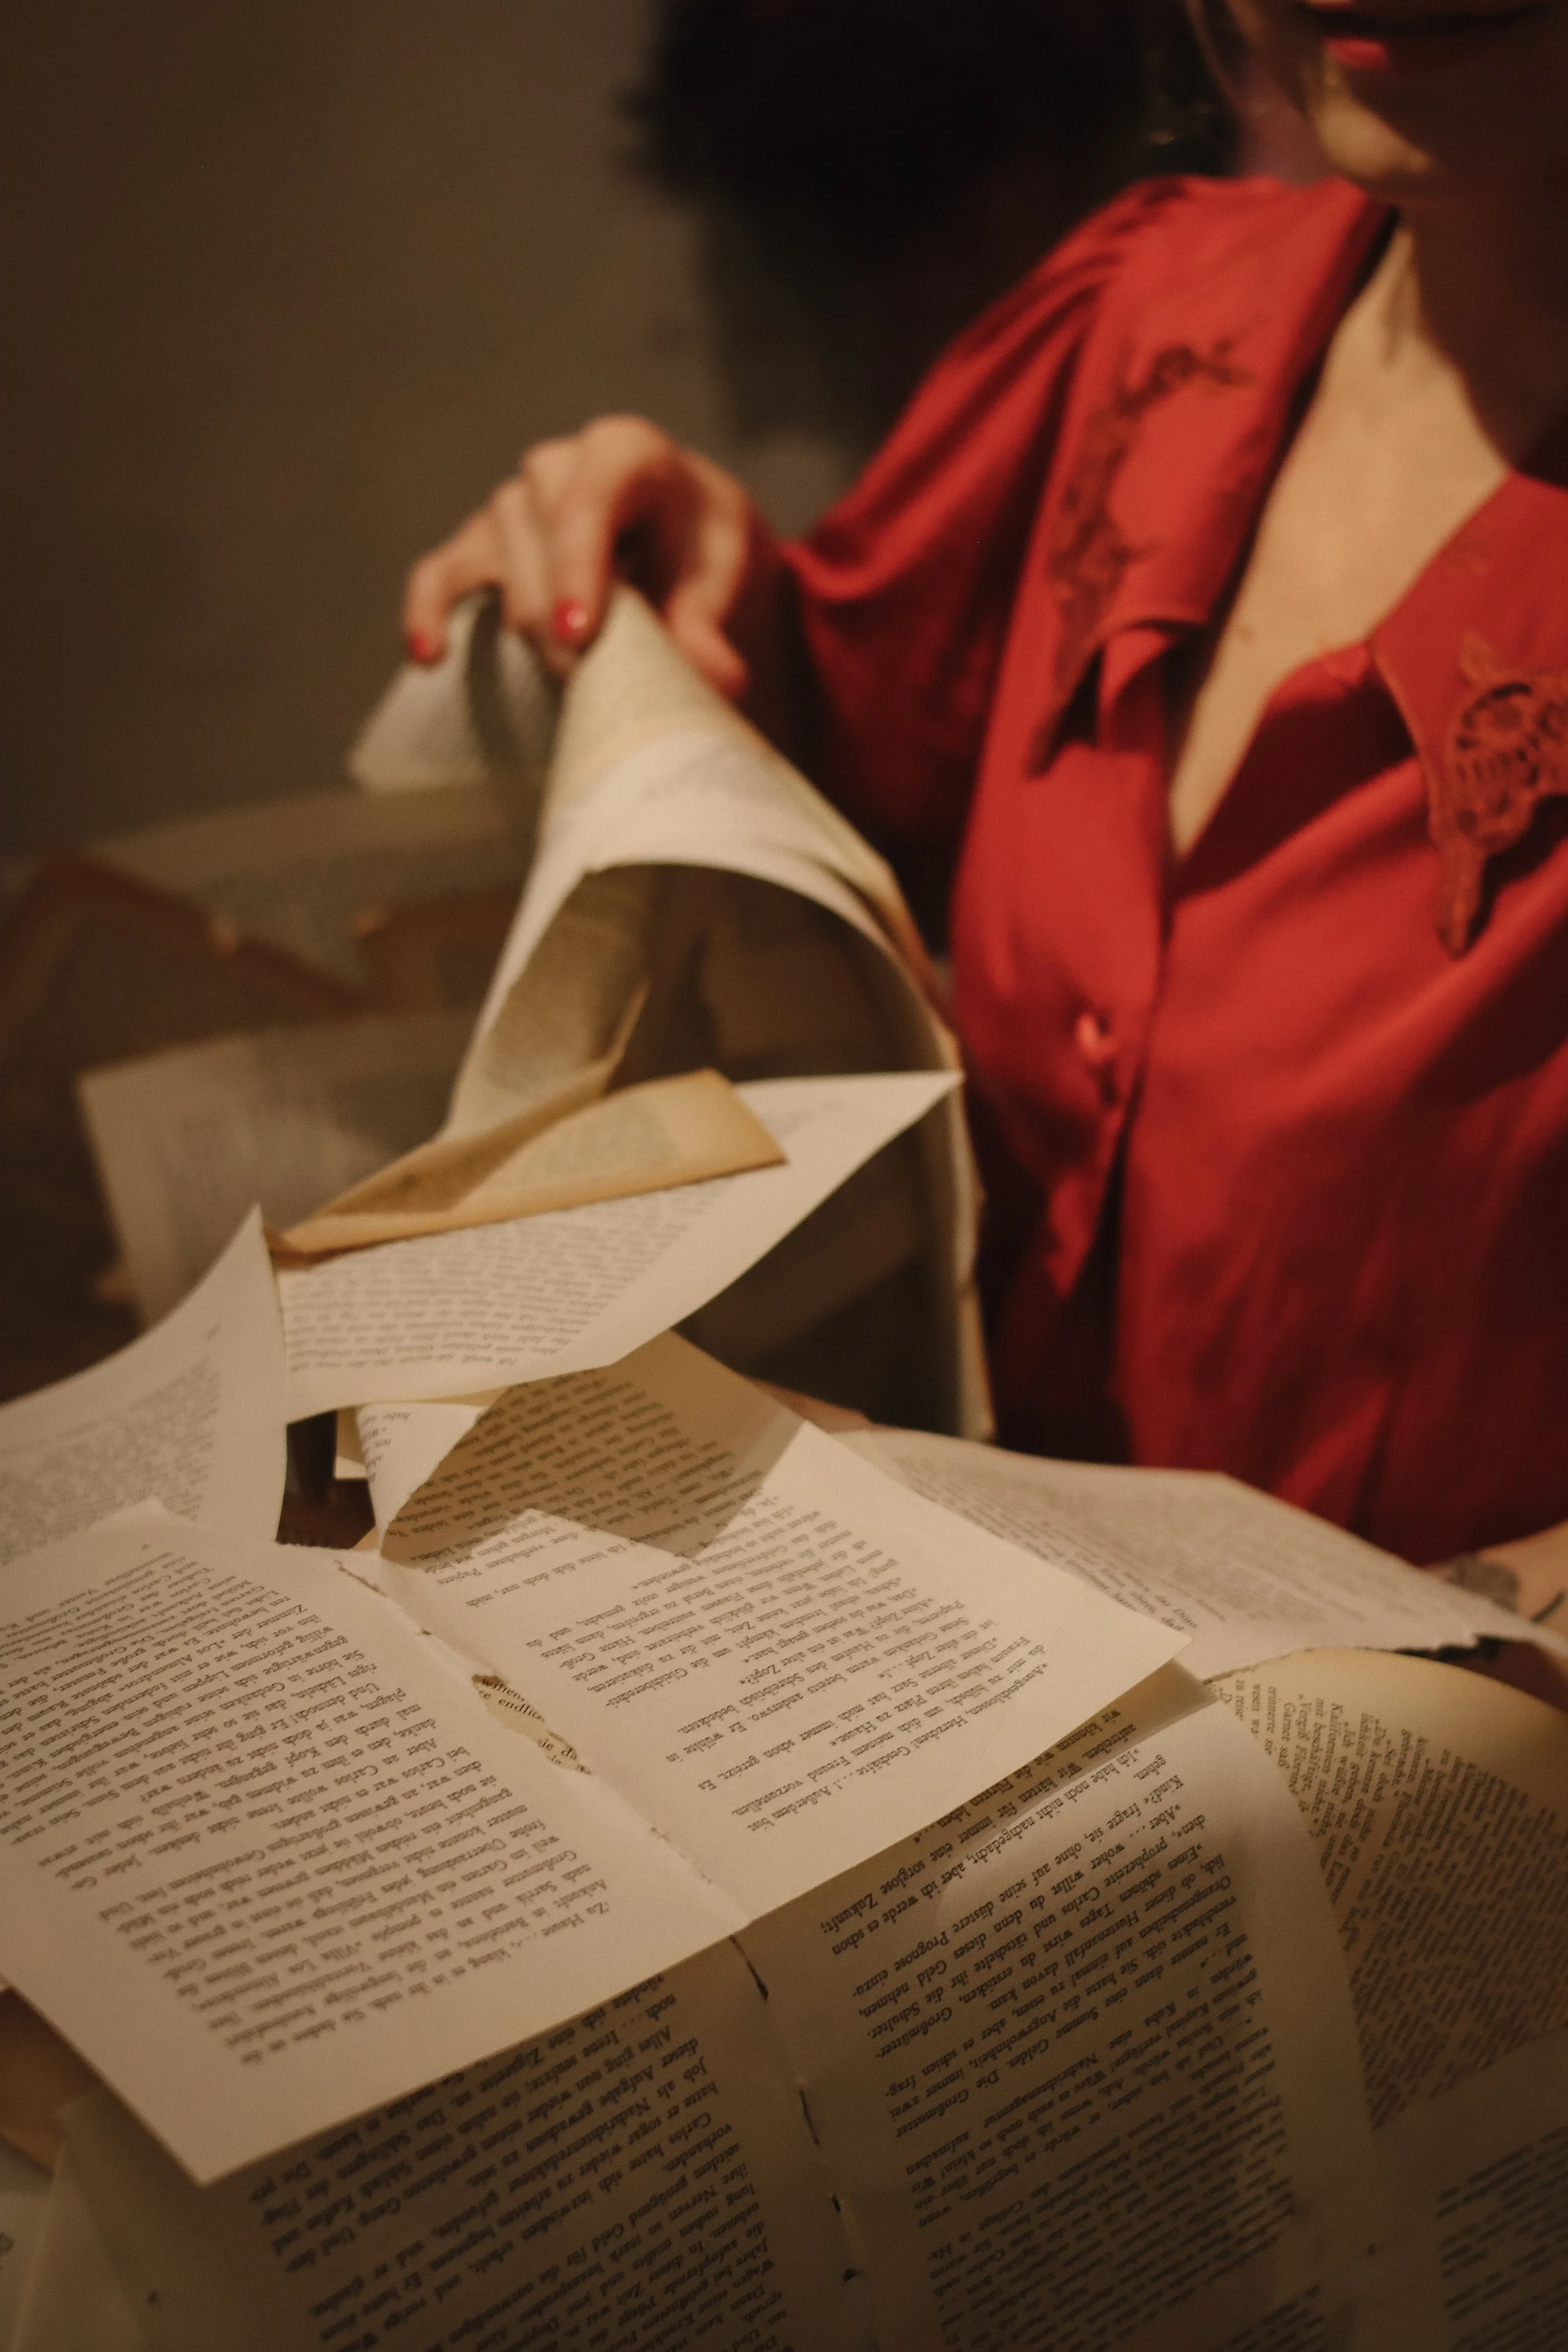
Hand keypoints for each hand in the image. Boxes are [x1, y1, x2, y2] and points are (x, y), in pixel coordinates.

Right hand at [402, 415, 776, 700]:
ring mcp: (511, 504)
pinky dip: (430, 614)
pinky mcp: (478, 544)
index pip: (587, 502)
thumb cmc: (699, 549)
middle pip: (539, 551)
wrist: (677, 539)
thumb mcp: (720, 573)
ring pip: (496, 570)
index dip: (577, 569)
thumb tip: (721, 679)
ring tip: (568, 684)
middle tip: (599, 685)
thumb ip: (710, 623)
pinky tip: (430, 658)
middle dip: (563, 627)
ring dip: (528, 635)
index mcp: (623, 453)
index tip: (578, 636)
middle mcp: (556, 467)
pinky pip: (438, 574)